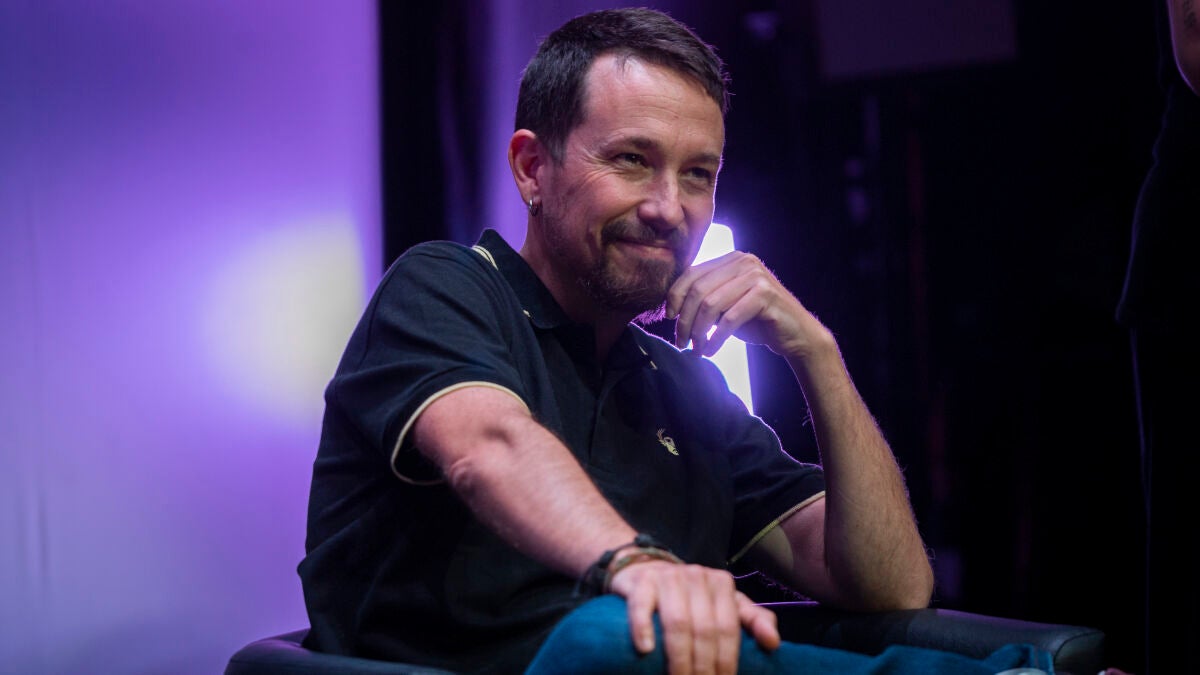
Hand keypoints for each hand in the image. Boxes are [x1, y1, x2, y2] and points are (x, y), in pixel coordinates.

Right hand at [607, 560, 780, 674]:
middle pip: (703, 629)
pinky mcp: (640, 582)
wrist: (647, 569)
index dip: (726, 661)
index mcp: (721, 583)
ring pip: (677, 621)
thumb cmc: (691, 596)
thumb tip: (773, 644)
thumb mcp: (725, 604)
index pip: (728, 628)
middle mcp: (696, 576)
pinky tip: (647, 649)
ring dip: (678, 658)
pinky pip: (642, 606)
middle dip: (703, 666)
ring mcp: (667, 578)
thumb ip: (753, 620)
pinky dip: (643, 628)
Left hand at [666, 251, 827, 358]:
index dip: (675, 296)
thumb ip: (704, 300)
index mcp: (731, 259)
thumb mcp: (725, 306)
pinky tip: (710, 351)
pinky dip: (716, 338)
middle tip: (680, 342)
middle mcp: (743, 261)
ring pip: (711, 304)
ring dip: (698, 331)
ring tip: (695, 350)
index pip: (692, 273)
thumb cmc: (757, 321)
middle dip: (685, 319)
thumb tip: (672, 309)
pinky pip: (730, 318)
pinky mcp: (766, 294)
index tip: (668, 318)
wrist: (794, 334)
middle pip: (698, 289)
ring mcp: (756, 276)